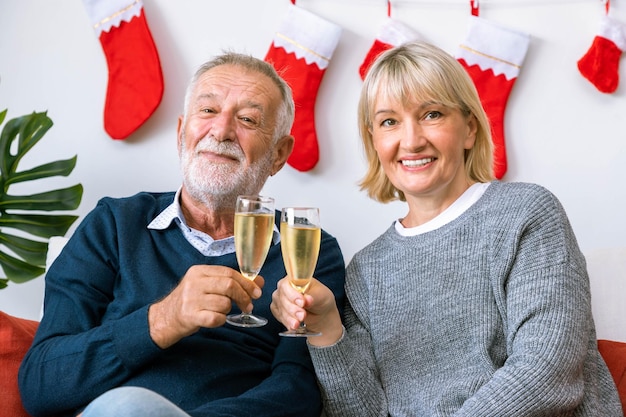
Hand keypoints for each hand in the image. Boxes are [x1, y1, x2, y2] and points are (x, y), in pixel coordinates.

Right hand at [148, 265, 263, 347]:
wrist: (165, 317)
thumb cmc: (191, 300)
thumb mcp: (208, 285)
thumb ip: (232, 281)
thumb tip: (260, 281)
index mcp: (199, 271)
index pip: (229, 273)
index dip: (246, 283)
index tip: (257, 292)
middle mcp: (194, 283)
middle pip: (229, 285)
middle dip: (243, 296)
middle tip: (248, 305)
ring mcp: (191, 299)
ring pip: (224, 303)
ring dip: (228, 310)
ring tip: (220, 311)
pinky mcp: (190, 316)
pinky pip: (216, 318)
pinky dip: (221, 320)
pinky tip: (214, 319)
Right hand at [271, 277, 342, 345]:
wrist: (320, 313)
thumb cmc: (321, 299)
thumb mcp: (322, 295)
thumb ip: (313, 296)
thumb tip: (307, 299)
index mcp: (294, 278)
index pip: (287, 284)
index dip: (292, 294)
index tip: (302, 303)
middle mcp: (284, 287)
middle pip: (282, 298)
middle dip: (293, 309)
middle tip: (302, 315)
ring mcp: (279, 298)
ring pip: (280, 309)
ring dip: (289, 318)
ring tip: (298, 323)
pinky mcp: (278, 310)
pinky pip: (279, 317)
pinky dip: (287, 322)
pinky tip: (293, 325)